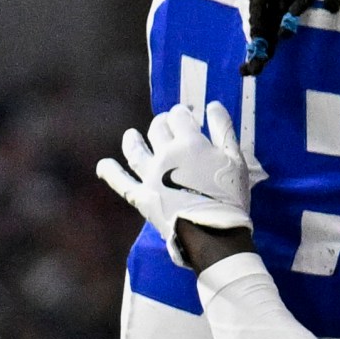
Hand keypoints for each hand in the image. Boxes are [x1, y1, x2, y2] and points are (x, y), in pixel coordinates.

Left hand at [96, 103, 252, 266]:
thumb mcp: (235, 160)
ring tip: (131, 135)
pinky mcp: (141, 197)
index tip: (187, 116)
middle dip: (162, 122)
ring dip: (132, 140)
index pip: (179, 116)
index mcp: (188, 143)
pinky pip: (120, 183)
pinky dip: (110, 172)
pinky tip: (103, 165)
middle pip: (157, 129)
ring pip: (135, 150)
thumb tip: (212, 105)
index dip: (182, 113)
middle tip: (167, 125)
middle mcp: (164, 154)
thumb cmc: (228, 196)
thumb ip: (224, 129)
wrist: (212, 233)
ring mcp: (150, 176)